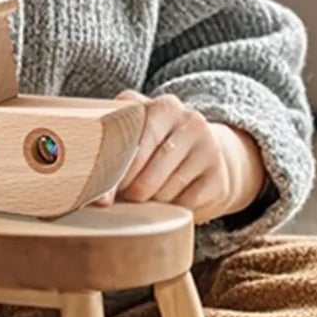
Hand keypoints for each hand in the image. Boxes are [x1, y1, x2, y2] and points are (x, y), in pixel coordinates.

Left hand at [95, 91, 263, 224]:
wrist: (208, 156)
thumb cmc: (158, 146)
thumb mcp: (139, 134)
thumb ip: (113, 152)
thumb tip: (98, 199)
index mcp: (163, 106)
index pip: (133, 136)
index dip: (114, 167)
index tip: (102, 189)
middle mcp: (189, 121)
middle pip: (147, 167)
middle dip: (130, 189)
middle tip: (125, 196)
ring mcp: (208, 148)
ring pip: (164, 189)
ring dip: (150, 201)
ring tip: (148, 196)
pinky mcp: (219, 178)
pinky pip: (185, 204)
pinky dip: (172, 209)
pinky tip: (170, 202)